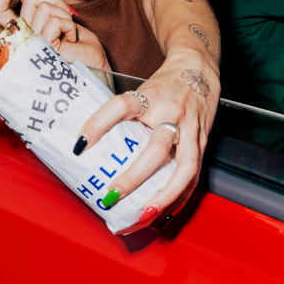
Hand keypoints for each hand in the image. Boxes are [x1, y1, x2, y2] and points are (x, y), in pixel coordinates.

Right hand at [0, 0, 109, 71]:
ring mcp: (33, 43)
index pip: (0, 12)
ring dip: (64, 15)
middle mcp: (25, 38)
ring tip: (69, 31)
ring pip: (43, 8)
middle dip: (54, 1)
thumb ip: (44, 8)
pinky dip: (68, 24)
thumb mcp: (60, 18)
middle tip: (66, 17)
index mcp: (26, 31)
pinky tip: (71, 38)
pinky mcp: (44, 47)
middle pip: (29, 2)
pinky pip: (54, 21)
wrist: (96, 64)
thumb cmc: (81, 45)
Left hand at [74, 51, 219, 232]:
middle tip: (112, 196)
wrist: (198, 68)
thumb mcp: (141, 91)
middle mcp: (172, 113)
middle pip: (156, 149)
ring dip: (164, 195)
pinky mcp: (203, 142)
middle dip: (134, 178)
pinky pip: (194, 175)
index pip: (120, 106)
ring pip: (184, 167)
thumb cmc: (164, 84)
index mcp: (150, 97)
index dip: (98, 124)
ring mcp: (191, 129)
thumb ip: (123, 116)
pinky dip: (180, 197)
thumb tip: (91, 145)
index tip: (80, 145)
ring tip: (144, 214)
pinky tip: (164, 213)